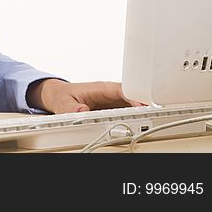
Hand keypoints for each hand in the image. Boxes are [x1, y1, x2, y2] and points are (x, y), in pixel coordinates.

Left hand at [27, 79, 146, 112]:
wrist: (60, 95)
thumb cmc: (63, 96)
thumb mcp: (63, 103)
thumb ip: (71, 108)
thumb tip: (82, 110)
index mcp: (99, 88)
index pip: (120, 89)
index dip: (132, 96)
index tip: (141, 105)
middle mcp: (109, 93)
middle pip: (131, 96)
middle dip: (141, 104)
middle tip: (150, 115)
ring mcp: (113, 100)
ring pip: (132, 104)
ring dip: (140, 111)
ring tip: (148, 120)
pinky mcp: (114, 107)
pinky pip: (128, 110)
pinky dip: (135, 116)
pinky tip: (140, 123)